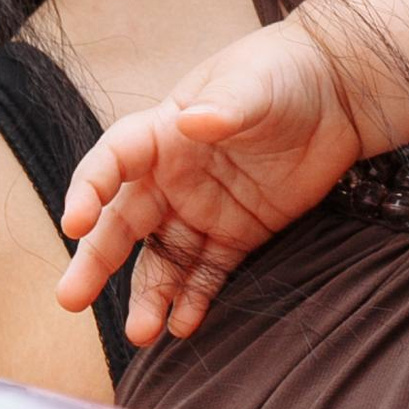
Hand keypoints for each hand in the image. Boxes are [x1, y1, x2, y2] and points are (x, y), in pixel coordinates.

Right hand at [57, 22, 367, 346]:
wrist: (336, 95)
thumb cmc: (283, 74)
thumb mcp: (253, 84)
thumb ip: (224, 106)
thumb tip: (192, 121)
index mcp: (162, 134)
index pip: (111, 163)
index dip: (88, 191)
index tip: (76, 224)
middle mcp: (171, 178)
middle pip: (123, 224)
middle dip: (96, 261)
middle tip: (71, 299)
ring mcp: (202, 210)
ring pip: (162, 260)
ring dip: (149, 296)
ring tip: (141, 334)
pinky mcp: (237, 235)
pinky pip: (208, 274)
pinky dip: (194, 301)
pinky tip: (183, 327)